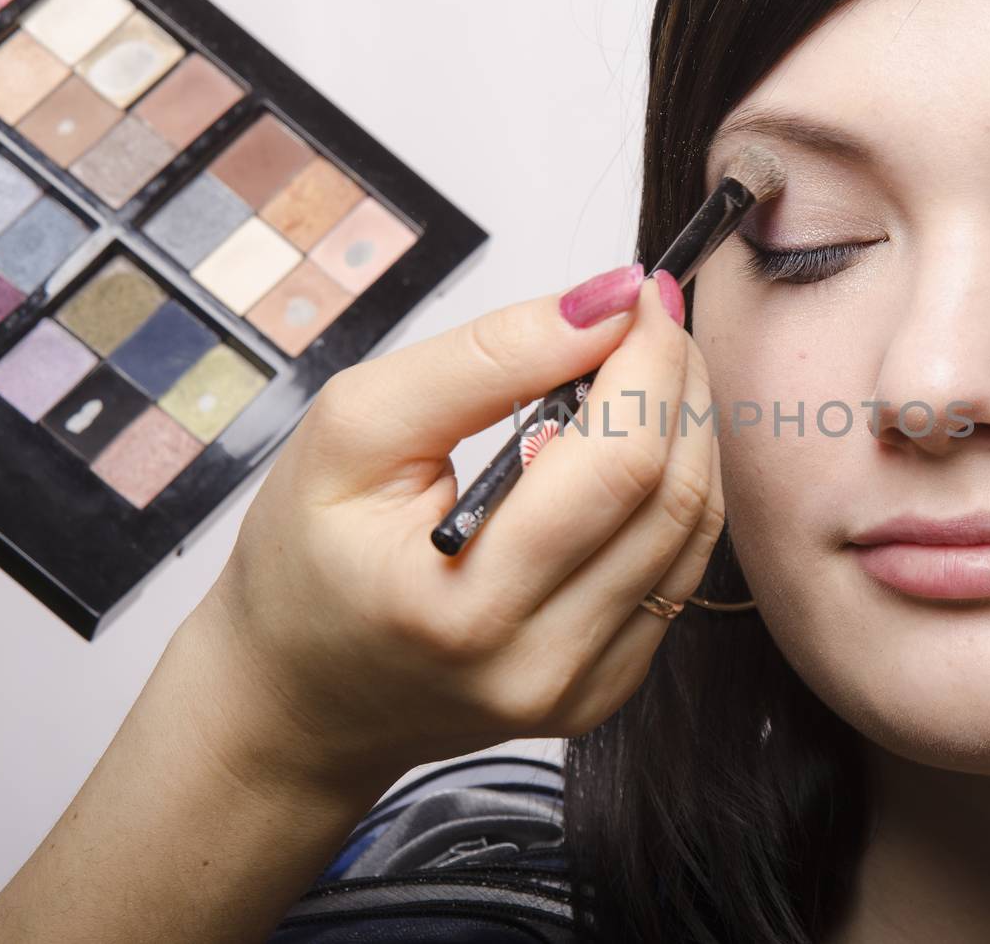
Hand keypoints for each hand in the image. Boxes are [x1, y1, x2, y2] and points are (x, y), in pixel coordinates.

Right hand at [185, 267, 721, 796]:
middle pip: (673, 495)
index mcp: (465, 605)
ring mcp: (581, 689)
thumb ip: (485, 359)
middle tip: (648, 318)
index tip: (638, 291)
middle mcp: (539, 663)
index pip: (618, 462)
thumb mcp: (356, 429)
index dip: (649, 358)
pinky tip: (635, 445)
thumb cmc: (307, 559)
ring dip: (688, 431)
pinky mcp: (605, 691)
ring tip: (644, 369)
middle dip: (677, 383)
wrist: (298, 698)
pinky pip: (678, 574)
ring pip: (692, 532)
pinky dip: (675, 491)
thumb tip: (606, 304)